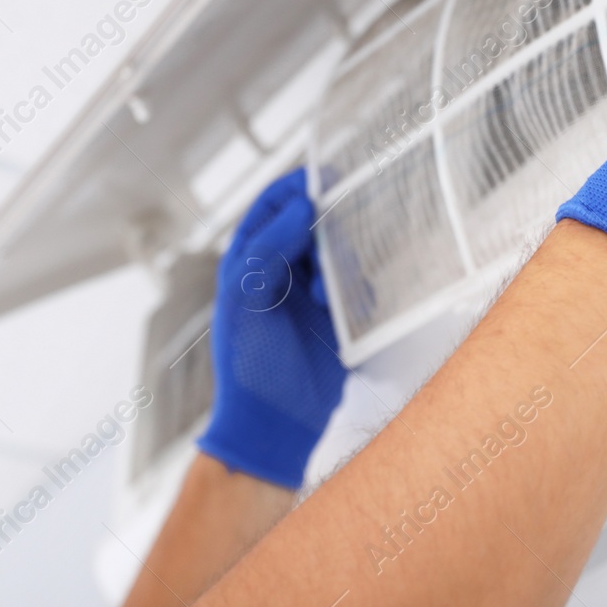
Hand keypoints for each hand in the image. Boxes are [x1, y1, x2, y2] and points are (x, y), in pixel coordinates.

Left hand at [196, 169, 345, 488]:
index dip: (297, 187)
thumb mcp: (245, 302)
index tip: (327, 177)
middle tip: (346, 228)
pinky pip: (358, 287)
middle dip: (330, 225)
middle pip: (313, 224)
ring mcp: (310, 294)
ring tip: (334, 290)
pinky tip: (352, 310)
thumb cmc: (248, 367)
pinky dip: (360, 290)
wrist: (275, 429)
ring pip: (339, 254)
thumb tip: (302, 206)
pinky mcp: (337, 318)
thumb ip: (268, 249)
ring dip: (344, 262)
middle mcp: (280, 271)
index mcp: (248, 261)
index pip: (273, 205)